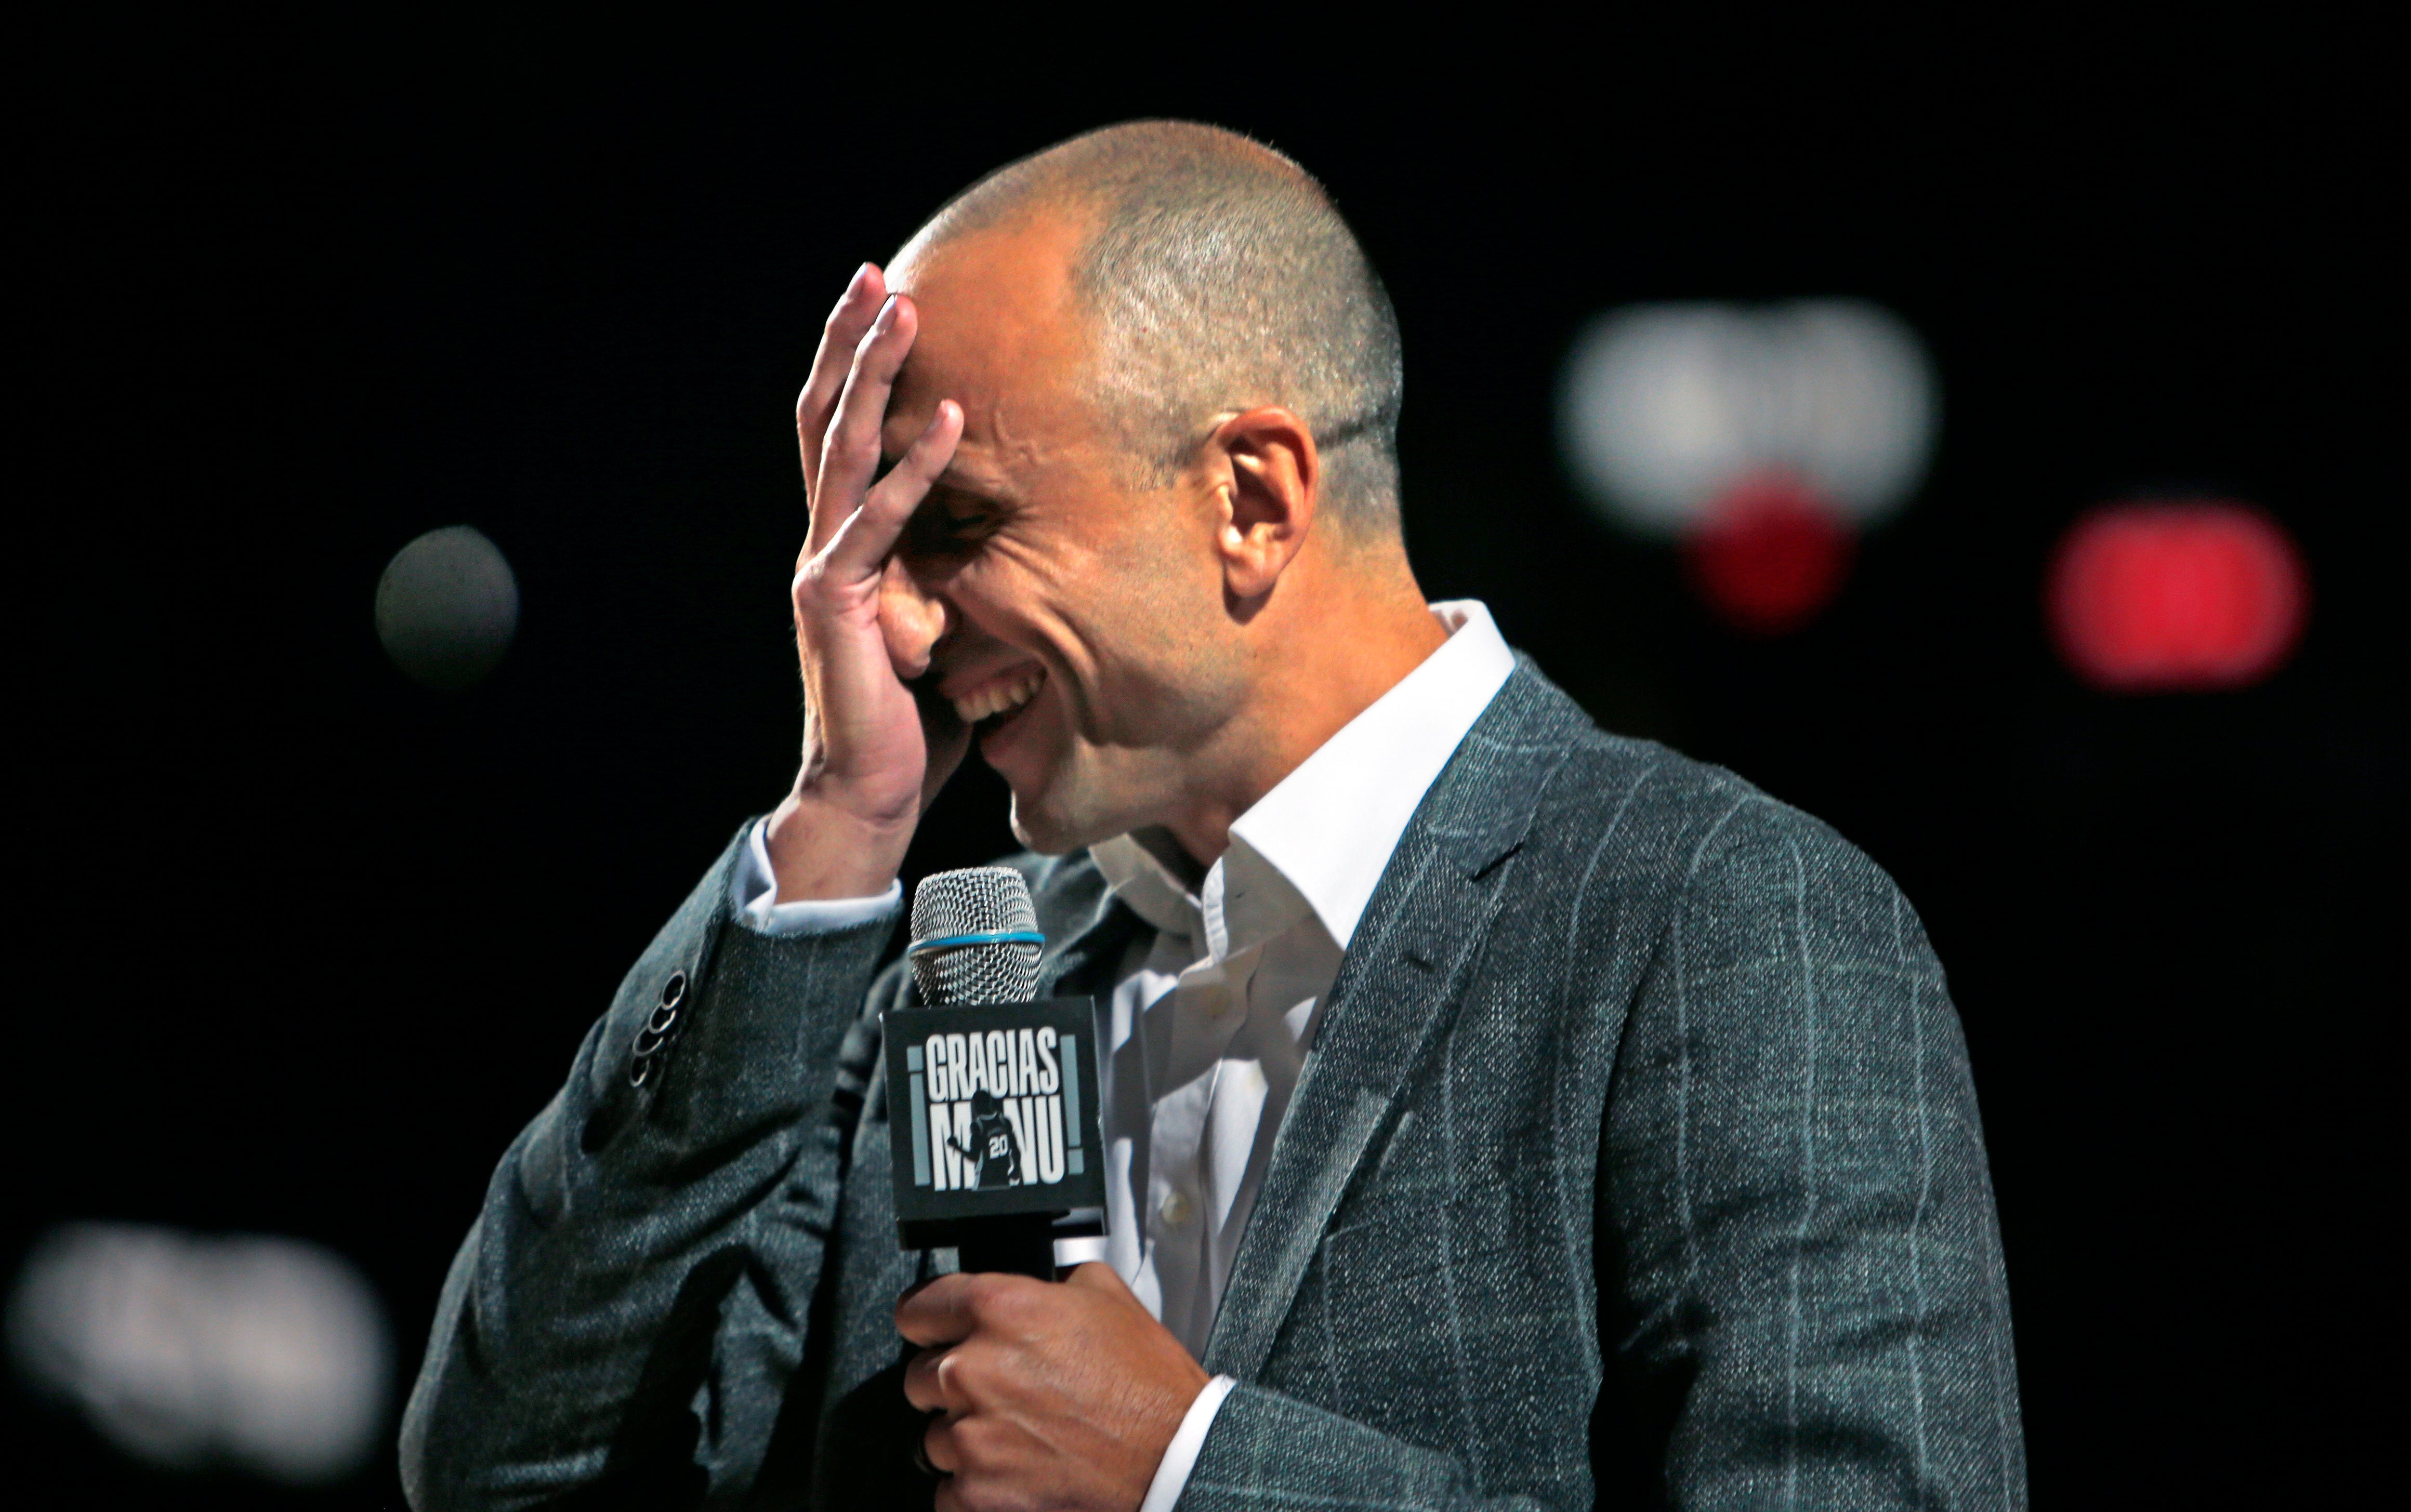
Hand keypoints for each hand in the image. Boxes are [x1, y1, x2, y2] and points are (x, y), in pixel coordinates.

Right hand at [764, 263, 966, 899]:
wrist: (869, 792)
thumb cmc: (913, 717)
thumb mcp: (945, 623)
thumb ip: (958, 572)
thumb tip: (1015, 537)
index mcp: (846, 542)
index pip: (842, 434)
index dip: (853, 367)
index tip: (881, 303)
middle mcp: (825, 541)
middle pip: (827, 418)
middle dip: (849, 343)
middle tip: (874, 273)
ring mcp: (824, 566)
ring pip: (842, 449)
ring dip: (873, 374)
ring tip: (904, 309)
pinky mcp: (837, 602)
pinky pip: (881, 523)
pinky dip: (916, 468)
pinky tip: (952, 420)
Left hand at [899, 1263, 1211, 1511]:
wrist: (1175, 1463)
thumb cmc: (1148, 1388)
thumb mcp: (1107, 1297)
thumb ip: (1051, 1284)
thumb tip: (1034, 1288)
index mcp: (1000, 1310)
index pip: (918, 1308)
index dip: (929, 1322)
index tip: (934, 1333)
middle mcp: (974, 1370)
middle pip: (919, 1377)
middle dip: (956, 1386)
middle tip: (1006, 1394)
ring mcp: (970, 1437)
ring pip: (935, 1437)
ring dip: (970, 1438)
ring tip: (1023, 1438)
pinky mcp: (975, 1494)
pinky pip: (948, 1490)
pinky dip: (977, 1488)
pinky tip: (1020, 1474)